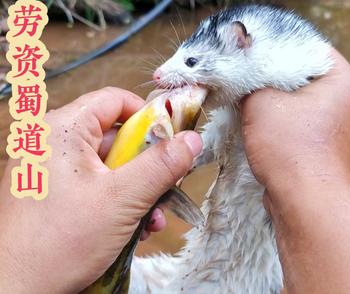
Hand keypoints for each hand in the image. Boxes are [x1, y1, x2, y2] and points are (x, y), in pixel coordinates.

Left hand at [0, 87, 201, 292]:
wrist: (14, 292)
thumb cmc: (57, 244)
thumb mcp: (122, 199)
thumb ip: (161, 166)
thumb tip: (192, 140)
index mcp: (62, 129)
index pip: (114, 100)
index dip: (148, 117)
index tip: (171, 142)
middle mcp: (52, 143)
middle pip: (116, 136)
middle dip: (147, 166)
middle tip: (166, 188)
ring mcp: (51, 170)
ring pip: (110, 165)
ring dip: (138, 190)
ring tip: (151, 218)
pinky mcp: (54, 193)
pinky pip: (96, 185)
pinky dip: (119, 201)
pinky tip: (134, 226)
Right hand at [241, 50, 349, 293]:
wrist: (306, 202)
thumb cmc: (289, 149)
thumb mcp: (260, 103)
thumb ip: (253, 81)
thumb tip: (247, 77)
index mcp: (345, 82)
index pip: (311, 50)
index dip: (280, 50)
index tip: (255, 57)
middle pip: (311, 79)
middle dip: (280, 80)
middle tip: (254, 82)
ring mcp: (349, 130)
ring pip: (310, 105)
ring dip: (285, 105)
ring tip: (260, 108)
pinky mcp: (338, 151)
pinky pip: (312, 127)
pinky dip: (293, 126)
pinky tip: (272, 132)